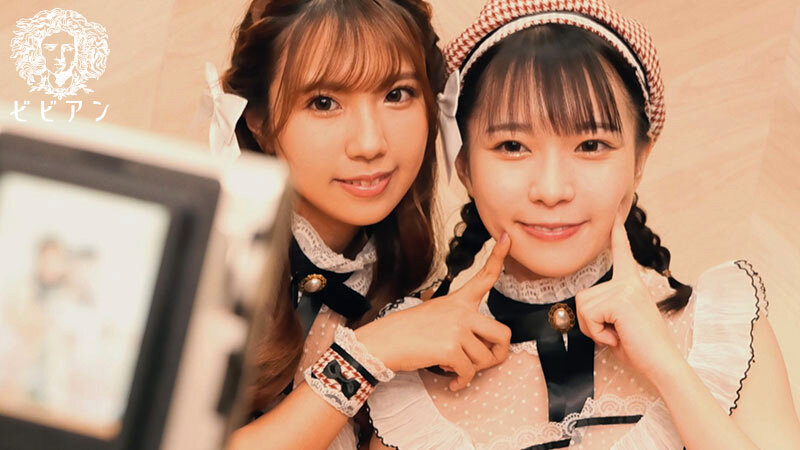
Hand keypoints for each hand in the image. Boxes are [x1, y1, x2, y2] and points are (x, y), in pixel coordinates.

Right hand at [356, 233, 512, 390]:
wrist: (383, 342)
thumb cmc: (407, 332)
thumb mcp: (435, 316)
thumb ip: (460, 324)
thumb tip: (480, 350)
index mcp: (458, 300)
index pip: (484, 276)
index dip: (499, 256)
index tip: (507, 238)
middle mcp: (462, 311)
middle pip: (503, 334)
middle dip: (498, 355)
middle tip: (484, 362)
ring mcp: (457, 328)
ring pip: (485, 359)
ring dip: (472, 371)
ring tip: (455, 368)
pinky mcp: (451, 348)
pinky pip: (469, 372)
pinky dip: (461, 382)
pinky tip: (452, 382)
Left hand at [574, 206, 682, 380]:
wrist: (661, 364)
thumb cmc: (640, 348)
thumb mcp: (617, 323)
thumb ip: (604, 309)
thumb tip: (583, 305)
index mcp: (631, 283)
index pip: (621, 253)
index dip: (617, 233)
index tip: (617, 210)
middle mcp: (629, 281)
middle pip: (583, 296)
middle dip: (590, 322)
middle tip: (615, 333)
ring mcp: (625, 288)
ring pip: (583, 306)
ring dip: (594, 328)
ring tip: (618, 334)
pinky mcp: (620, 299)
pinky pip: (588, 316)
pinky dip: (597, 333)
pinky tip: (618, 336)